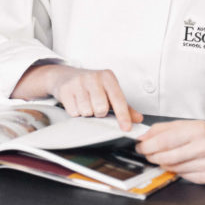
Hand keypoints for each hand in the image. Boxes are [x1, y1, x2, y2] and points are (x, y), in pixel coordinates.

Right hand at [13, 64, 142, 130]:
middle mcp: (93, 77)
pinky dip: (76, 112)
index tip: (126, 128)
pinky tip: (76, 103)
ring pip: (86, 111)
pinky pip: (74, 112)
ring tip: (85, 103)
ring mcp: (78, 82)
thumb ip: (124, 106)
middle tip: (96, 107)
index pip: (118, 99)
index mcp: (108, 77)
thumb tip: (138, 119)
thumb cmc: (91, 86)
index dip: (123, 116)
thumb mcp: (109, 92)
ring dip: (86, 113)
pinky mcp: (65, 89)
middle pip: (101, 108)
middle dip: (99, 113)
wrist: (66, 76)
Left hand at [136, 118, 204, 183]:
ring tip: (160, 156)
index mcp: (198, 131)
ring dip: (162, 163)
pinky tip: (178, 163)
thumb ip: (165, 129)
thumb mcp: (189, 124)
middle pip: (167, 156)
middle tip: (146, 152)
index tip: (139, 145)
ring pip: (173, 167)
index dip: (148, 144)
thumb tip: (144, 135)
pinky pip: (183, 176)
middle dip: (151, 155)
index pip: (165, 140)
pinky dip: (176, 170)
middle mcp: (204, 148)